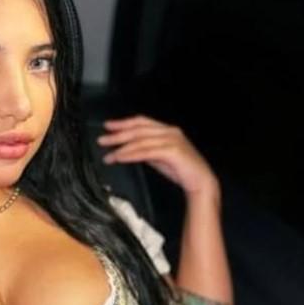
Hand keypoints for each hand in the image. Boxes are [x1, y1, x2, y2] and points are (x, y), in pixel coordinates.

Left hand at [97, 115, 217, 195]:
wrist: (200, 182)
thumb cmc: (182, 171)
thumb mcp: (159, 157)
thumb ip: (147, 150)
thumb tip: (128, 149)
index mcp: (167, 130)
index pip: (141, 122)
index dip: (124, 123)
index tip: (108, 126)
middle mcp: (170, 132)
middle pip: (139, 129)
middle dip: (118, 134)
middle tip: (102, 139)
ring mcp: (172, 140)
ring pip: (141, 140)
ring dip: (122, 147)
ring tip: (108, 154)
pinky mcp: (172, 151)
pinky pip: (146, 152)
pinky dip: (131, 154)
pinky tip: (121, 158)